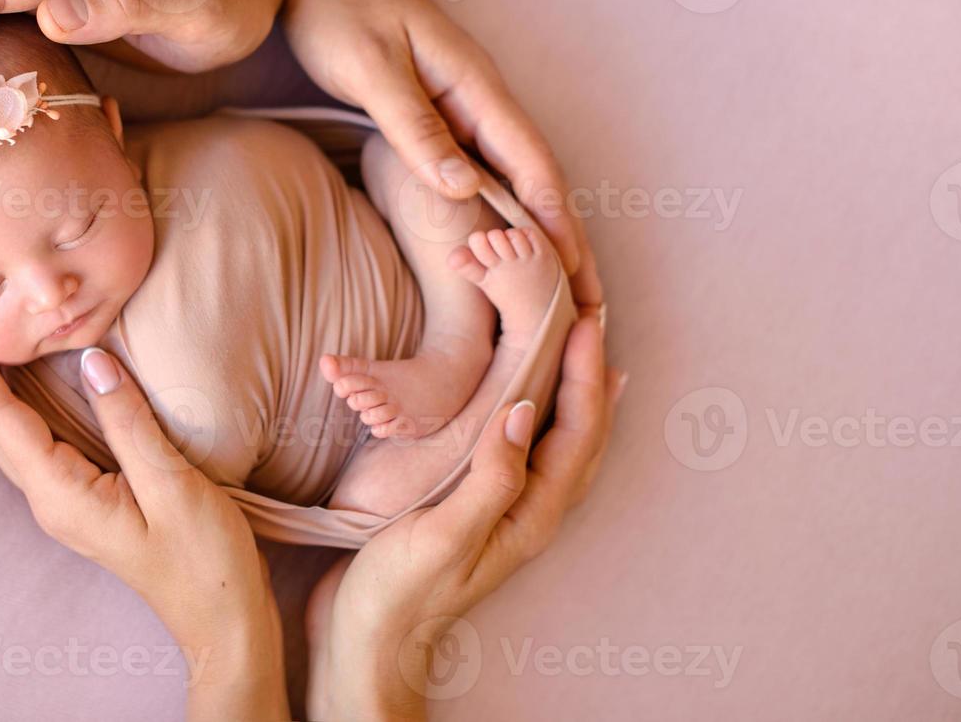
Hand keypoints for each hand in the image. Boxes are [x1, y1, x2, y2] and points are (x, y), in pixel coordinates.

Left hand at [0, 294, 287, 716]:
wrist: (222, 619)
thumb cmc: (205, 560)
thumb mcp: (173, 485)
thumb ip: (128, 422)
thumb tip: (91, 360)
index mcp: (62, 494)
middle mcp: (51, 498)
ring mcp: (65, 501)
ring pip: (8, 431)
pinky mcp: (85, 496)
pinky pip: (37, 439)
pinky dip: (19, 401)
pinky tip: (27, 377)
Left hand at [283, 0, 601, 304]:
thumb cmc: (342, 5)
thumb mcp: (371, 67)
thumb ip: (415, 126)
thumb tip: (463, 190)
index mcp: (476, 89)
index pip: (533, 168)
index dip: (557, 227)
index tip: (577, 279)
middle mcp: (483, 102)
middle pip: (540, 182)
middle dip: (567, 243)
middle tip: (590, 309)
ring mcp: (467, 109)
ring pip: (517, 181)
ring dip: (541, 235)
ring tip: (560, 293)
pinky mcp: (444, 115)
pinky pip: (486, 172)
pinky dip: (503, 213)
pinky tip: (504, 245)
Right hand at [305, 315, 625, 719]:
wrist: (369, 641)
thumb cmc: (400, 594)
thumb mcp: (444, 535)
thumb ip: (491, 478)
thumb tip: (523, 410)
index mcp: (531, 515)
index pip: (576, 432)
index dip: (585, 375)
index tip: (585, 322)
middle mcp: (530, 511)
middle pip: (581, 434)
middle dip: (591, 375)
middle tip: (591, 318)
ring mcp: (506, 511)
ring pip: (559, 441)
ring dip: (574, 391)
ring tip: (581, 349)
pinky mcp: (478, 506)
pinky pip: (525, 449)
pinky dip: (537, 412)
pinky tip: (523, 398)